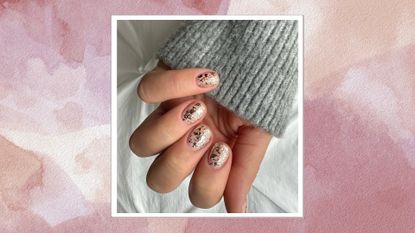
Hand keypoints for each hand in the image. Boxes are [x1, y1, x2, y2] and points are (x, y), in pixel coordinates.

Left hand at [129, 63, 271, 212]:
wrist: (256, 56)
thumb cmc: (256, 96)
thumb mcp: (257, 133)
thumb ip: (245, 171)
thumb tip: (238, 211)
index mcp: (211, 159)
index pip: (197, 194)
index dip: (208, 181)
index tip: (225, 150)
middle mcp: (185, 143)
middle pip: (159, 180)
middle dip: (179, 162)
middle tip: (205, 134)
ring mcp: (168, 116)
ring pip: (140, 144)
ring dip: (168, 130)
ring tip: (197, 108)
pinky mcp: (160, 85)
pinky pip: (148, 92)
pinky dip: (173, 85)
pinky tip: (205, 78)